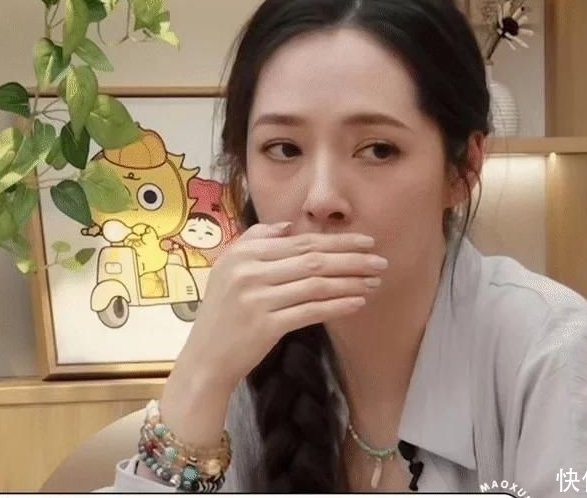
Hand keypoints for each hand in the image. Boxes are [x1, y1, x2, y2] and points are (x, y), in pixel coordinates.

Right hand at [161, 222, 387, 430]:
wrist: (205, 360)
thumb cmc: (222, 314)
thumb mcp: (228, 269)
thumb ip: (255, 240)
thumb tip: (289, 226)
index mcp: (242, 254)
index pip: (300, 242)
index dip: (337, 241)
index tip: (366, 241)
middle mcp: (249, 272)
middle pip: (312, 259)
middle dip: (352, 259)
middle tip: (381, 260)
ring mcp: (257, 299)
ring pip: (316, 284)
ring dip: (350, 281)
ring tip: (374, 281)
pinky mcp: (266, 326)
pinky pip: (310, 311)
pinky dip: (337, 305)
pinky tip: (358, 303)